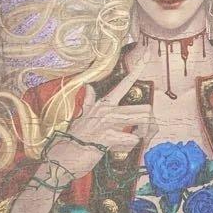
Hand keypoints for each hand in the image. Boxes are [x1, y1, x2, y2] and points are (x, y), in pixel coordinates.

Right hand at [41, 56, 155, 182]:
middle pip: (144, 107)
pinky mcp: (107, 138)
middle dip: (151, 122)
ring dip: (145, 133)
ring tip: (138, 139)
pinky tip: (124, 149)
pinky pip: (132, 139)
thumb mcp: (81, 115)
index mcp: (103, 103)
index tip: (146, 55)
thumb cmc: (73, 138)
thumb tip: (87, 86)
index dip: (137, 69)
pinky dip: (132, 146)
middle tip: (146, 132)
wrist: (62, 157)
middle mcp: (107, 110)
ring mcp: (107, 123)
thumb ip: (88, 100)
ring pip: (142, 119)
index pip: (123, 83)